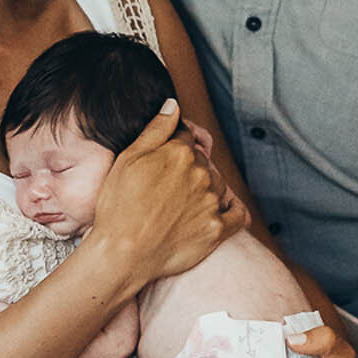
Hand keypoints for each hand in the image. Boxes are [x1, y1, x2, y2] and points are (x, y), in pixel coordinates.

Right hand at [90, 101, 246, 290]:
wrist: (122, 253)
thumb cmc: (119, 205)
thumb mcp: (128, 159)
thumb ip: (156, 129)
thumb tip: (173, 105)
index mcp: (180, 153)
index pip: (186, 139)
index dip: (174, 146)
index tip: (164, 161)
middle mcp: (202, 174)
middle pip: (203, 162)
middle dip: (190, 168)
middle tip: (168, 187)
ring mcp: (212, 202)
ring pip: (218, 184)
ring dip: (207, 188)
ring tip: (183, 204)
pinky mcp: (218, 229)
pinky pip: (238, 214)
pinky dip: (232, 210)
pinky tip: (221, 212)